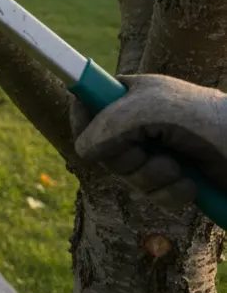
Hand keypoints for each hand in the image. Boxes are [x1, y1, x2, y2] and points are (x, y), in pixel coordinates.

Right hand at [73, 74, 226, 210]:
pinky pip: (153, 197)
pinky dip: (170, 195)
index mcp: (132, 95)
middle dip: (125, 160)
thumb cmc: (209, 120)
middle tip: (146, 154)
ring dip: (152, 180)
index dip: (83, 122)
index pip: (86, 103)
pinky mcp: (174, 180)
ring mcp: (157, 152)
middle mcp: (141, 123)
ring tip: (179, 169)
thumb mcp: (153, 111)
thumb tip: (83, 151)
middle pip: (102, 150)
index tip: (91, 139)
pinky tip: (191, 184)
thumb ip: (110, 124)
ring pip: (127, 178)